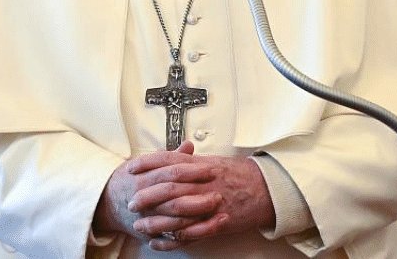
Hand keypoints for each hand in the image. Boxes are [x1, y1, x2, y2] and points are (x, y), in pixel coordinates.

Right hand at [94, 141, 224, 243]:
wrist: (106, 203)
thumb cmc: (130, 181)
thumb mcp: (145, 164)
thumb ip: (170, 157)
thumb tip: (189, 145)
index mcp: (144, 178)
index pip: (171, 172)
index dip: (192, 171)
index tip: (210, 169)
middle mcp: (145, 199)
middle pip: (174, 197)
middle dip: (198, 196)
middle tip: (217, 193)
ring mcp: (147, 218)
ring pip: (174, 220)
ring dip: (197, 216)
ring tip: (216, 211)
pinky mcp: (152, 234)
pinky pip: (173, 238)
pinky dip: (189, 234)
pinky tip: (206, 229)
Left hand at [130, 151, 274, 250]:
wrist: (265, 189)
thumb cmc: (239, 174)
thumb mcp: (215, 161)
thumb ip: (192, 160)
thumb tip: (174, 154)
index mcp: (201, 165)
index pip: (169, 161)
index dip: (147, 164)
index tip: (131, 168)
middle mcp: (203, 183)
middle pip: (169, 188)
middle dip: (146, 196)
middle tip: (131, 201)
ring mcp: (208, 204)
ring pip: (176, 214)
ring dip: (155, 221)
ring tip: (139, 225)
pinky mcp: (214, 223)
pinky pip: (189, 234)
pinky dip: (170, 240)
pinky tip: (157, 242)